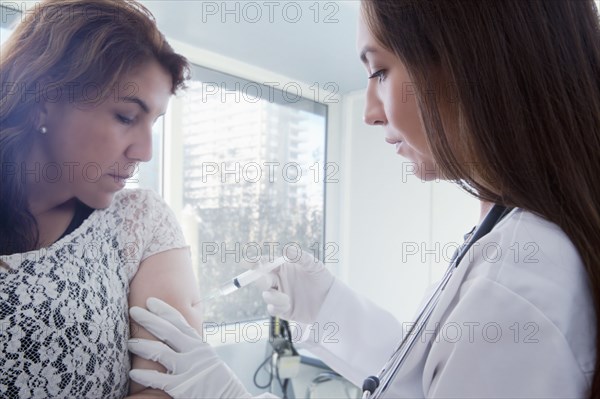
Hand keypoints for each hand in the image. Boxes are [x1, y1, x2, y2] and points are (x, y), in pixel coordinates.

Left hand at [128, 297, 250, 398]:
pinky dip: (145, 376)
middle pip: (168, 331)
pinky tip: (133, 373)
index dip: (164, 310)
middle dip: (149, 319)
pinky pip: (159, 380)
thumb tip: (179, 343)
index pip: (180, 322)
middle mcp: (195, 353)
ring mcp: (189, 369)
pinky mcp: (183, 387)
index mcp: (200, 346)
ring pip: (160, 352)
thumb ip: (194, 351)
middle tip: (134, 310)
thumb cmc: (220, 383)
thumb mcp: (209, 360)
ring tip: (129, 342)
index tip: (151, 302)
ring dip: (142, 345)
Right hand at [260, 248, 334, 323]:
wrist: (330, 299)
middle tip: (268, 281)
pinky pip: (273, 309)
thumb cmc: (322, 278)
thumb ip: (300, 257)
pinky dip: (277, 307)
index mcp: (282, 267)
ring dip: (272, 297)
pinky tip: (288, 305)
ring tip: (286, 298)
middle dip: (261, 280)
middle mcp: (279, 281)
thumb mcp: (314, 265)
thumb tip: (286, 248)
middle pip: (261, 279)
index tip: (246, 261)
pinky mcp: (283, 309)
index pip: (265, 263)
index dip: (254, 261)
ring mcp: (280, 295)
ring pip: (266, 295)